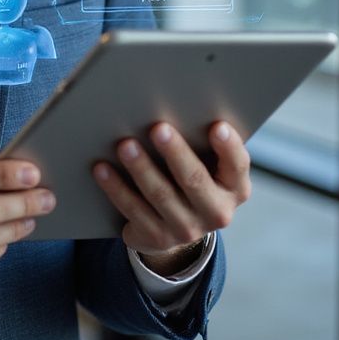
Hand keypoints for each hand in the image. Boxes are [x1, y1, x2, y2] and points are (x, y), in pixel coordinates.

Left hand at [93, 121, 250, 275]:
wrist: (176, 224)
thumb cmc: (191, 175)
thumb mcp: (207, 162)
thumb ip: (201, 140)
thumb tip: (175, 102)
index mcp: (234, 188)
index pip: (236, 166)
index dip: (228, 147)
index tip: (217, 126)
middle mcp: (216, 212)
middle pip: (194, 180)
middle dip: (175, 152)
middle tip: (158, 127)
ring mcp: (186, 229)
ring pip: (160, 195)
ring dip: (141, 168)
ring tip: (124, 145)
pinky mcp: (157, 237)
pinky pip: (133, 210)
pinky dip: (116, 187)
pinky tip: (102, 168)